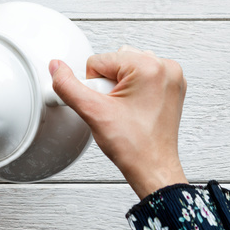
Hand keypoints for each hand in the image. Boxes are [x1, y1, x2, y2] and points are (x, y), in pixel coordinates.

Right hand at [49, 45, 187, 198]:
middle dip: (108, 84)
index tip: (107, 105)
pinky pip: (143, 74)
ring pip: (128, 66)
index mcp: (149, 67)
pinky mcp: (172, 85)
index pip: (100, 60)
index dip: (95, 86)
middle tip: (117, 109)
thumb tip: (57, 68)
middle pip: (115, 60)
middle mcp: (165, 67)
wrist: (153, 169)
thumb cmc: (135, 147)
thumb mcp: (94, 113)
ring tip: (125, 110)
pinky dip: (135, 88)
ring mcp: (171, 76)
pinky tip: (134, 108)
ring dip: (120, 85)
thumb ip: (69, 87)